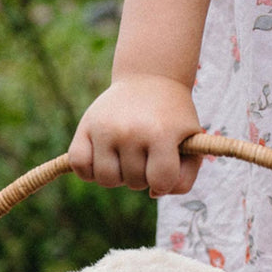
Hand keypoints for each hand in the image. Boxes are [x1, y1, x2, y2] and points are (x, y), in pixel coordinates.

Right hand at [68, 74, 203, 196]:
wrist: (151, 79)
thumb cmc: (173, 119)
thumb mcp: (192, 143)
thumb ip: (184, 177)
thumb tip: (153, 192)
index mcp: (161, 133)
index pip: (160, 181)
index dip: (164, 183)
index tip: (165, 170)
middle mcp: (130, 130)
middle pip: (134, 182)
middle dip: (143, 175)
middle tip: (147, 154)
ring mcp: (105, 127)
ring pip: (106, 180)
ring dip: (118, 176)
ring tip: (127, 158)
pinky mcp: (85, 125)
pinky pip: (79, 165)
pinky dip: (90, 171)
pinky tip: (104, 159)